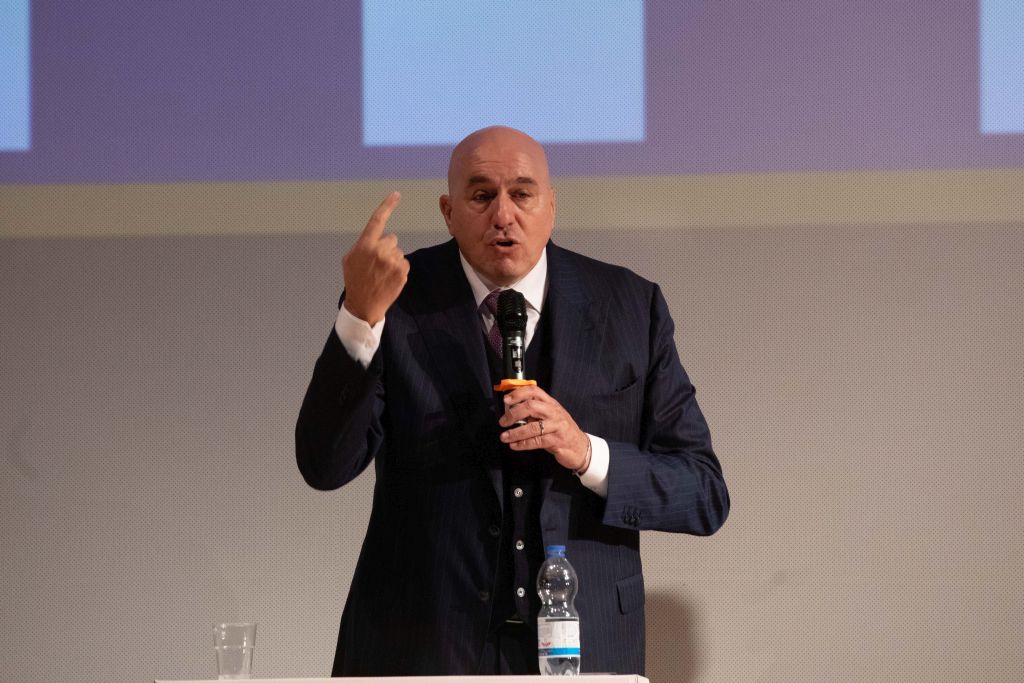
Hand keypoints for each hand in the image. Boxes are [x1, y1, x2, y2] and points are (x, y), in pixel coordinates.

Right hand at [342, 192, 409, 324]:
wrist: (363, 305)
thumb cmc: (355, 281)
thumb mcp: (350, 259)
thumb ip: (362, 245)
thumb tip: (374, 239)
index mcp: (365, 245)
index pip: (377, 220)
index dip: (387, 206)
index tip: (396, 194)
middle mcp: (380, 250)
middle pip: (392, 239)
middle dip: (386, 248)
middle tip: (377, 265)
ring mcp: (392, 261)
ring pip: (398, 252)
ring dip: (392, 260)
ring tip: (381, 274)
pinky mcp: (402, 271)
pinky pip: (404, 263)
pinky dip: (399, 270)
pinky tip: (389, 279)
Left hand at [498, 385, 590, 471]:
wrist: (580, 447)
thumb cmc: (562, 431)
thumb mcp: (550, 416)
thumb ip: (534, 412)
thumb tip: (511, 410)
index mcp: (551, 403)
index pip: (534, 391)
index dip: (518, 393)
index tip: (506, 400)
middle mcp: (554, 412)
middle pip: (531, 406)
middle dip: (513, 413)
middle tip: (503, 422)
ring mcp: (557, 426)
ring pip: (532, 427)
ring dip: (515, 433)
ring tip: (504, 437)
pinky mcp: (557, 441)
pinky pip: (536, 441)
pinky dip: (523, 444)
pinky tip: (514, 445)